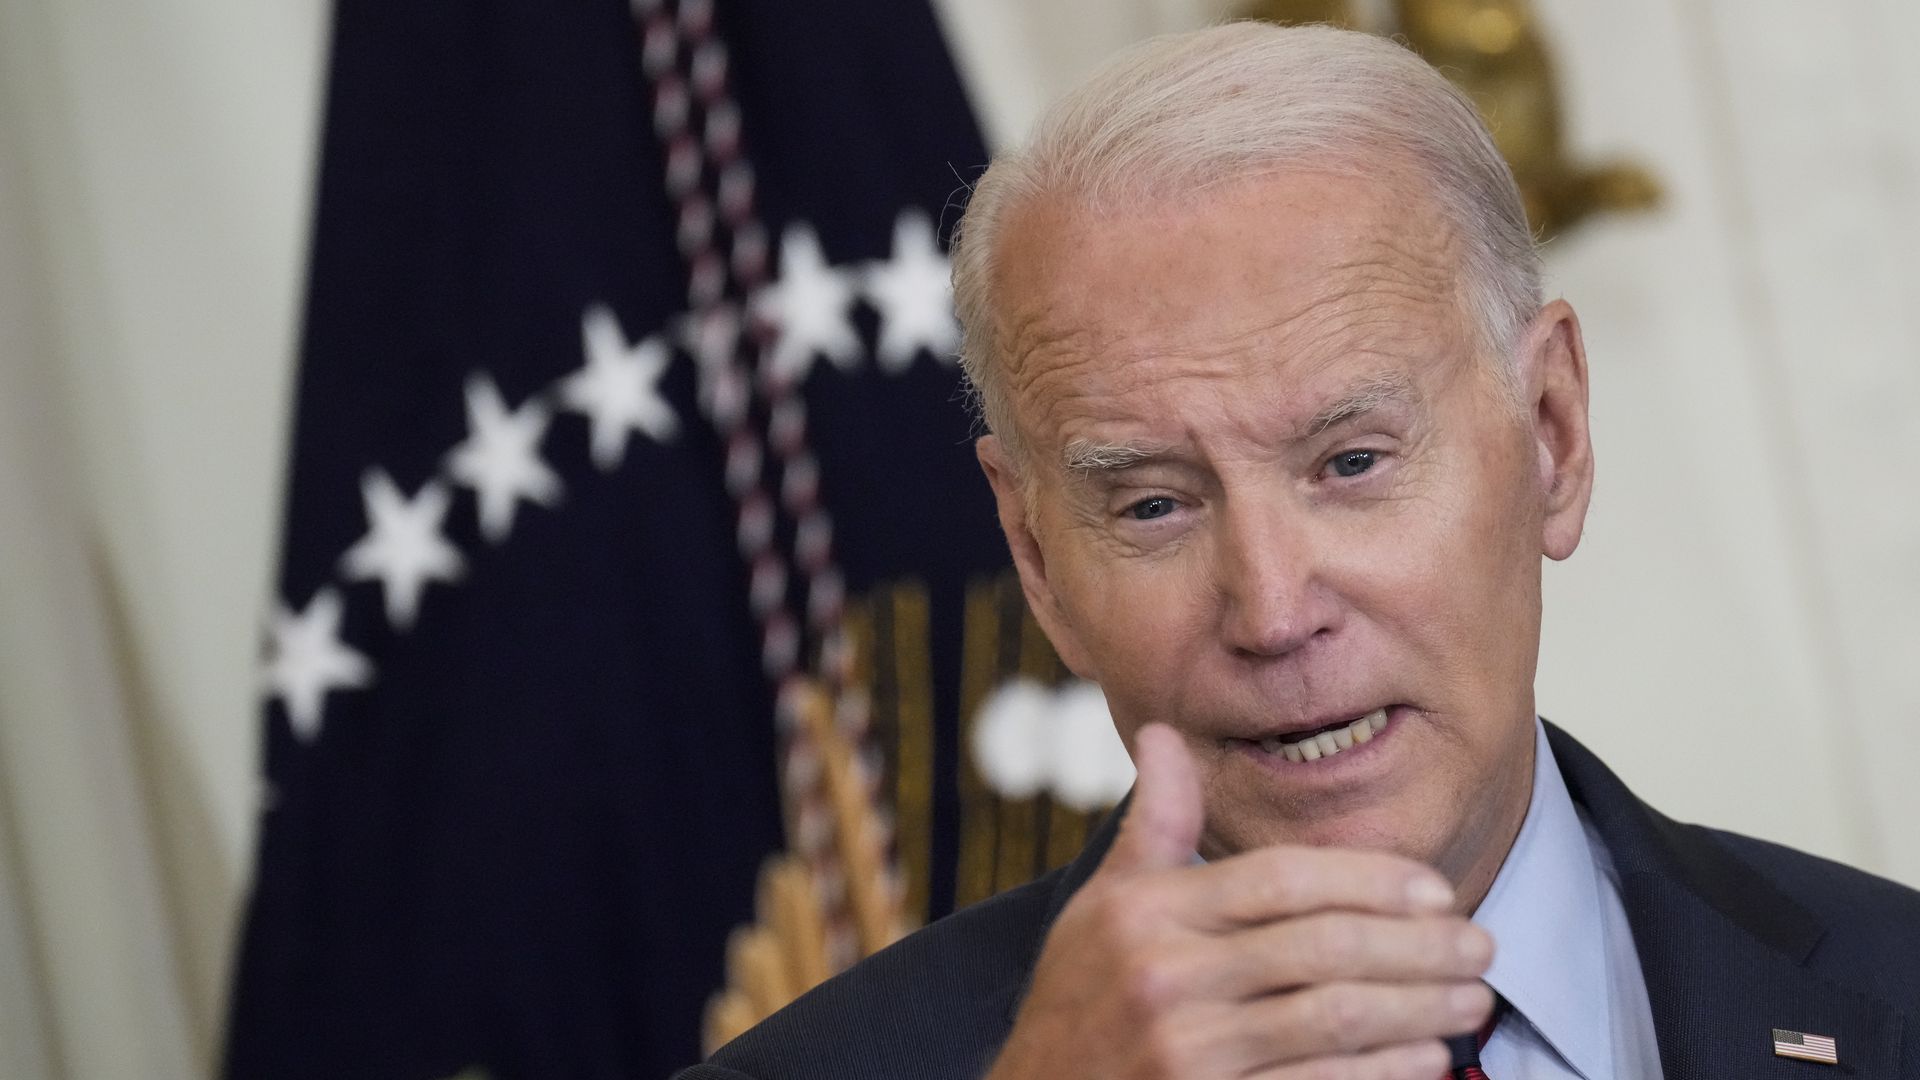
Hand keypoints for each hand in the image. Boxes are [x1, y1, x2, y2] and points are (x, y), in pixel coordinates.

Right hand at [986, 724, 1494, 1079]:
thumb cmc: (1078, 1001)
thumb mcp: (1103, 906)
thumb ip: (1154, 825)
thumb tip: (1163, 735)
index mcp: (1147, 913)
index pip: (1280, 879)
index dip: (1368, 880)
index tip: (1434, 889)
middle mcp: (1165, 976)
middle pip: (1320, 947)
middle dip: (1416, 946)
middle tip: (1479, 943)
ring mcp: (1187, 1049)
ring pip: (1332, 1018)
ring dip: (1417, 1008)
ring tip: (1471, 999)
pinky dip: (1382, 1073)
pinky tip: (1425, 1059)